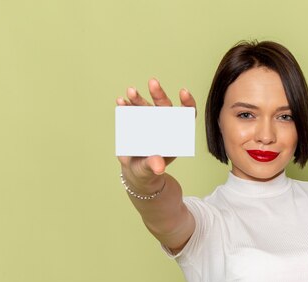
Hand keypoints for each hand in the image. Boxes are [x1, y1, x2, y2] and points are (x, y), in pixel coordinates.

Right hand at [116, 78, 196, 192]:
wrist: (135, 172)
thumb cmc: (148, 171)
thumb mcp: (150, 169)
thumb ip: (154, 165)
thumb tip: (158, 167)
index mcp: (175, 135)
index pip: (186, 117)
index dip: (187, 104)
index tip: (183, 92)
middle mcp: (164, 126)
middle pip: (165, 107)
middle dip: (159, 95)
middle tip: (153, 83)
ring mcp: (150, 122)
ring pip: (147, 107)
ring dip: (139, 98)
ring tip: (131, 92)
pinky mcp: (136, 123)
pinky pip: (132, 112)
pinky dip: (126, 106)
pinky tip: (121, 101)